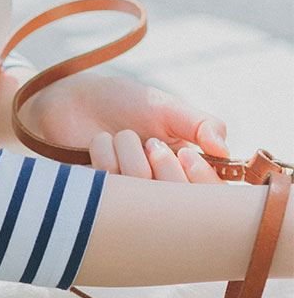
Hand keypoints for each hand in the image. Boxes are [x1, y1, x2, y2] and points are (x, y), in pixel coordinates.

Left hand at [17, 73, 227, 182]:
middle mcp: (157, 190)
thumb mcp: (165, 107)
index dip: (199, 181)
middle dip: (157, 159)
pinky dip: (103, 152)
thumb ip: (199, 124)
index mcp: (184, 171)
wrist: (72, 100)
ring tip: (115, 135)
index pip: (210, 198)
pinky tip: (97, 142)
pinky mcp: (96, 195)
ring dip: (125, 147)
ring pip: (138, 185)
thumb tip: (225, 150)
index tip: (183, 154)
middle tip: (146, 140)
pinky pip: (108, 185)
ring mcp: (126, 196)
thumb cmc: (122, 102)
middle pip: (173, 197)